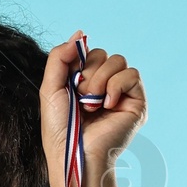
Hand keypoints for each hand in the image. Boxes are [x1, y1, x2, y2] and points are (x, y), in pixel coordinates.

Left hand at [40, 33, 146, 186]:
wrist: (73, 154)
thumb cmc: (59, 130)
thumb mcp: (50, 88)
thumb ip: (59, 57)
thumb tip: (81, 33)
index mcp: (85, 83)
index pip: (88, 53)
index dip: (79, 61)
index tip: (72, 83)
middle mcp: (104, 87)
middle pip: (103, 54)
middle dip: (89, 72)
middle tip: (81, 96)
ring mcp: (121, 95)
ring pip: (118, 60)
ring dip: (101, 78)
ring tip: (92, 103)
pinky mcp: (136, 103)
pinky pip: (132, 74)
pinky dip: (117, 84)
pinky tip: (107, 104)